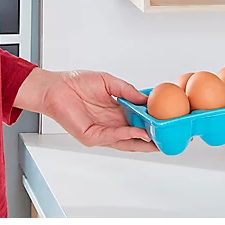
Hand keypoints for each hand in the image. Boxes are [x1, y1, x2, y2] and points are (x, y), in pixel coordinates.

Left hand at [26, 69, 156, 151]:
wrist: (55, 87)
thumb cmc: (76, 83)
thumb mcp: (109, 82)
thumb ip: (128, 91)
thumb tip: (146, 98)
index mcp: (115, 112)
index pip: (138, 122)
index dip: (152, 124)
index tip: (168, 124)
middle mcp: (110, 124)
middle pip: (135, 136)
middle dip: (152, 139)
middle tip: (170, 140)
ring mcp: (101, 132)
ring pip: (126, 141)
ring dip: (143, 141)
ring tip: (159, 140)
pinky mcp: (91, 136)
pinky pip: (112, 137)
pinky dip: (126, 135)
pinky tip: (138, 131)